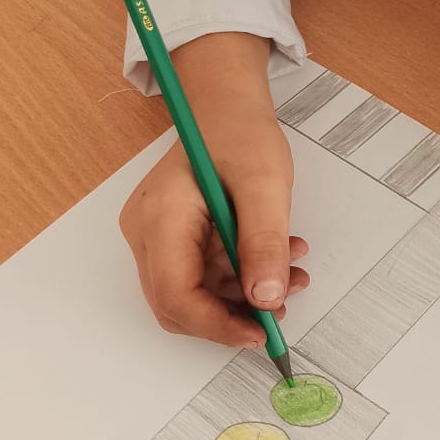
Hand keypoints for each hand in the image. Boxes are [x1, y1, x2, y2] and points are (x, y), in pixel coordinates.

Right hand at [120, 35, 309, 347]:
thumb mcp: (265, 184)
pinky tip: (277, 260)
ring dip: (245, 296)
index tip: (261, 332)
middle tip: (280, 310)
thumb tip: (266, 299)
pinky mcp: (175, 239)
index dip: (217, 325)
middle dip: (232, 315)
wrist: (226, 107)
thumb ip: (264, 242)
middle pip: (179, 303)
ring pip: (195, 294)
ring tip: (292, 273)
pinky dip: (242, 278)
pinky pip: (204, 276)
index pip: (174, 295)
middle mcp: (147, 232)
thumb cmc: (238, 132)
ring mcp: (158, 237)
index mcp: (160, 217)